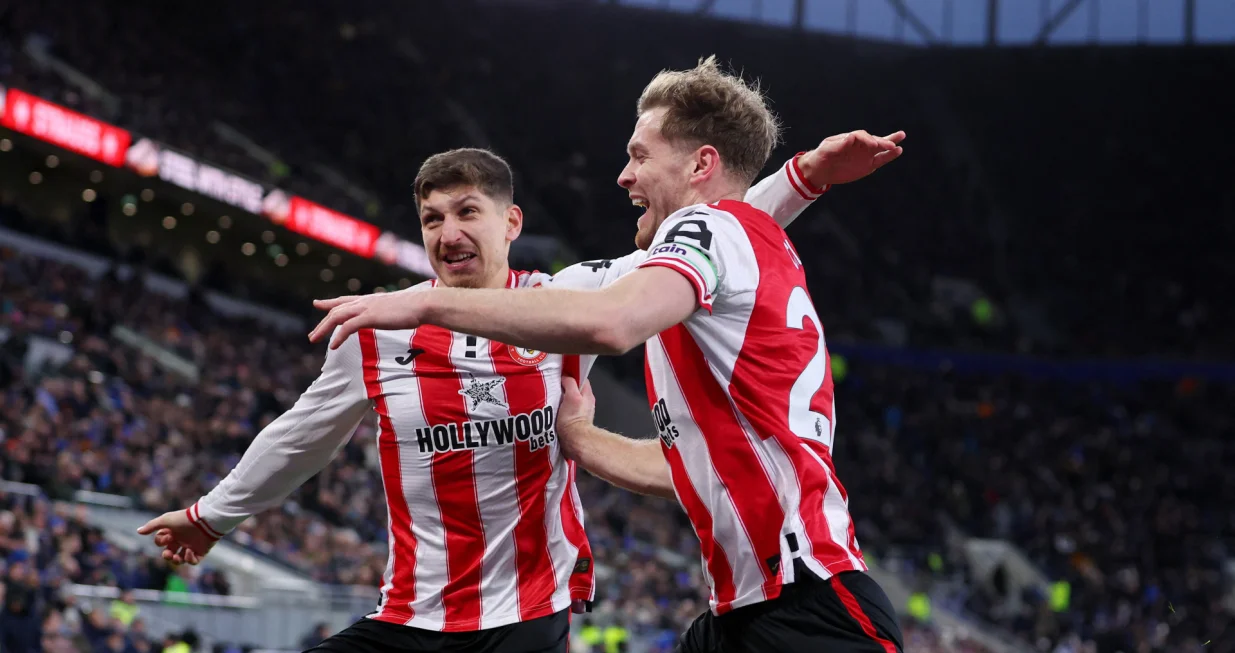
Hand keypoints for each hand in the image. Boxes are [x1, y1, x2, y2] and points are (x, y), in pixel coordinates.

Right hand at [137, 510, 216, 565]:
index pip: (161, 543)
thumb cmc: (184, 519)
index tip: (168, 537)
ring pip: (181, 560)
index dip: (161, 542)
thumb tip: (138, 531)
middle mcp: (181, 540)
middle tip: (168, 554)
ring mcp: (191, 546)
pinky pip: (194, 561)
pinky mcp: (201, 551)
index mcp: (173, 533)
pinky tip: (189, 551)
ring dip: (177, 561)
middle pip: (170, 553)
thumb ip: (152, 526)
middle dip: (167, 556)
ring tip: (177, 556)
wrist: (204, 520)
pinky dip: (190, 559)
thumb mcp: (166, 520)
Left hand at [309, 290, 427, 348]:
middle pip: (336, 310)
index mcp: (370, 299)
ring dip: (323, 329)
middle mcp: (365, 301)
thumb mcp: (397, 309)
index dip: (329, 302)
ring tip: (314, 340)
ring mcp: (366, 308)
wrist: (422, 305)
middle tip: (312, 335)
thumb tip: (392, 316)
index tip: (317, 303)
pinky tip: (333, 346)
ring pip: (337, 317)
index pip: (345, 300)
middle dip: (322, 322)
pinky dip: (338, 337)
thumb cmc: (416, 308)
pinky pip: (348, 327)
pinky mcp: (369, 317)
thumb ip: (389, 312)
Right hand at [557, 377, 596, 460]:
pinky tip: (552, 410)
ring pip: (570, 399)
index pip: (580, 378)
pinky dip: (560, 408)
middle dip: (564, 387)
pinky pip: (566, 409)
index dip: (571, 375)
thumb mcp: (572, 396)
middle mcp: (586, 402)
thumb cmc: (573, 418)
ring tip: (550, 397)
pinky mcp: (574, 420)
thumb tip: (565, 377)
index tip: (560, 375)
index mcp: (588, 394)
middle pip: (575, 389)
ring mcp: (581, 412)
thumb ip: (570, 384)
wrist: (574, 441)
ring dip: (561, 398)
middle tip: (552, 386)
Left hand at [799, 130, 905, 186]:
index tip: (872, 145)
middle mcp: (860, 144)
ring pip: (881, 148)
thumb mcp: (827, 149)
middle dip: (882, 142)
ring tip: (901, 136)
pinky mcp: (869, 165)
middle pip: (874, 140)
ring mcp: (866, 154)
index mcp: (850, 138)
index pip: (861, 136)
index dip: (867, 140)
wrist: (821, 169)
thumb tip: (851, 137)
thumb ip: (839, 144)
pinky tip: (898, 150)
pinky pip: (881, 160)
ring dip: (890, 144)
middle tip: (891, 144)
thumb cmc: (822, 156)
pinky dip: (889, 156)